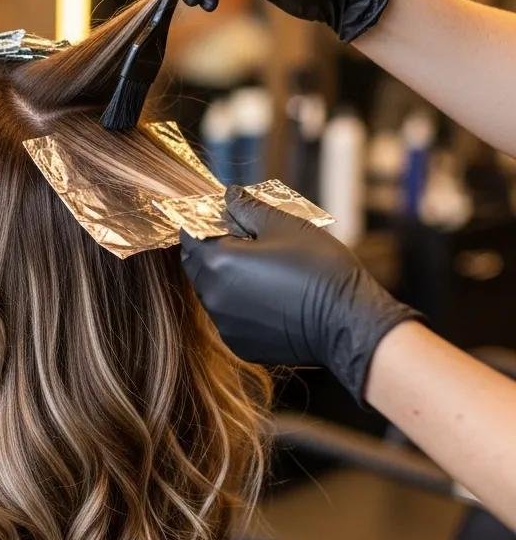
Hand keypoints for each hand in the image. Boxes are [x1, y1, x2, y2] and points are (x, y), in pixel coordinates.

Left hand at [179, 186, 421, 402]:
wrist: (349, 323)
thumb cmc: (320, 269)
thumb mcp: (285, 225)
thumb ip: (249, 208)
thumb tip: (229, 195)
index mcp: (218, 262)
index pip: (190, 235)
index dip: (202, 221)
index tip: (222, 216)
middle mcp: (213, 296)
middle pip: (197, 265)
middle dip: (211, 249)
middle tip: (242, 239)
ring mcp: (225, 325)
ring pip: (212, 292)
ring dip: (225, 277)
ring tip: (259, 267)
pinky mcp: (240, 345)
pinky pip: (229, 317)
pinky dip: (239, 304)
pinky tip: (268, 296)